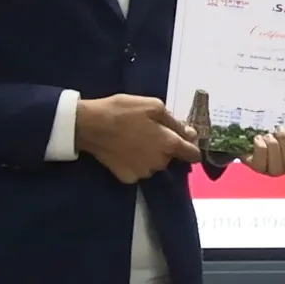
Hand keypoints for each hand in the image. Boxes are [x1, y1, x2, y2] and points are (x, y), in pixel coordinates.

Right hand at [77, 94, 200, 183]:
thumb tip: (191, 134)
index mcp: (169, 144)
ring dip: (150, 155)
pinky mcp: (128, 178)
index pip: (193, 155)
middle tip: (148, 131)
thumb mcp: (153, 106)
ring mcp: (143, 172)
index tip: (184, 140)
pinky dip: (135, 162)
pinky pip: (139, 170)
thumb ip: (175, 122)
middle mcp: (160, 163)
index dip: (191, 147)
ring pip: (154, 165)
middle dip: (165, 146)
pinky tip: (124, 150)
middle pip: (171, 158)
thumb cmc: (124, 111)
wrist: (91, 126)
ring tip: (134, 139)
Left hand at [244, 129, 284, 177]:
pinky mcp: (256, 167)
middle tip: (280, 130)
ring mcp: (269, 171)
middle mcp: (284, 170)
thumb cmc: (272, 134)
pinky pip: (260, 161)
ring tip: (269, 135)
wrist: (248, 136)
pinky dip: (260, 145)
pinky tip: (259, 139)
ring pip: (276, 164)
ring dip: (273, 144)